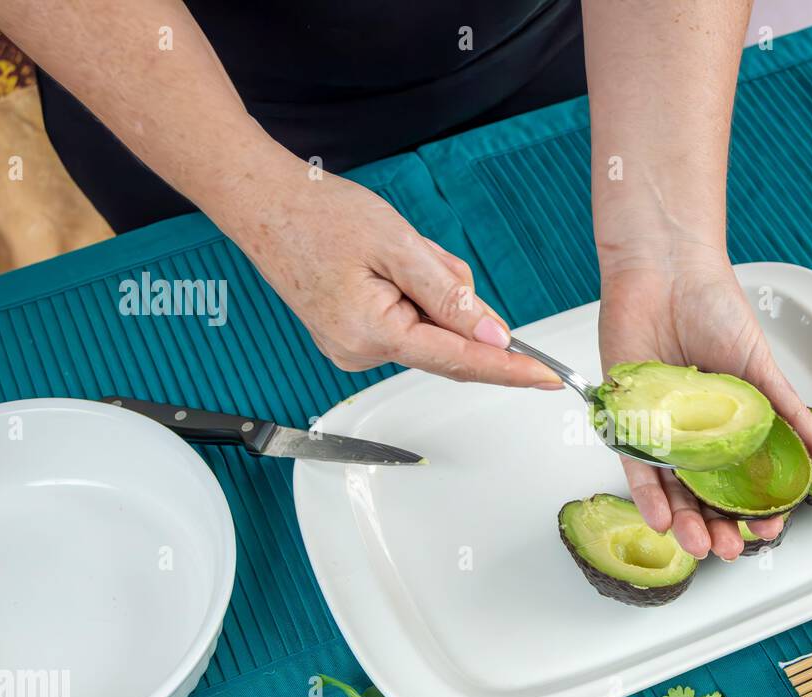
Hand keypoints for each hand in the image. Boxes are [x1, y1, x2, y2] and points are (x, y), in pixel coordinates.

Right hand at [230, 164, 561, 384]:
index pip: (461, 362)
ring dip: (429, 292)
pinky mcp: (350, 336)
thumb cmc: (319, 215)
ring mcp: (352, 348)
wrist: (263, 203)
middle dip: (453, 300)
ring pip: (427, 329)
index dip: (511, 370)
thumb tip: (495, 336)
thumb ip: (450, 295)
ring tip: (390, 252)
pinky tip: (383, 265)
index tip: (549, 378)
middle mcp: (360, 352)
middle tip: (420, 254)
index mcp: (373, 333)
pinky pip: (406, 322)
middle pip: (445, 340)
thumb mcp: (398, 245)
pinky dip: (411, 294)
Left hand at [598, 253, 811, 560]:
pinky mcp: (626, 417)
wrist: (666, 271)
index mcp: (731, 423)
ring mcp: (660, 427)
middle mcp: (694, 431)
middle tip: (731, 548)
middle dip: (719, 526)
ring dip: (685, 522)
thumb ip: (793, 417)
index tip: (770, 528)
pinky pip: (635, 464)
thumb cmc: (715, 308)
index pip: (744, 479)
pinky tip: (660, 519)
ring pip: (672, 488)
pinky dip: (647, 494)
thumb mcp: (763, 370)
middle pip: (706, 493)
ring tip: (699, 546)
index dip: (757, 508)